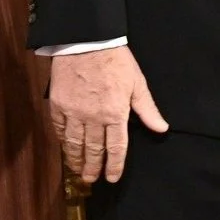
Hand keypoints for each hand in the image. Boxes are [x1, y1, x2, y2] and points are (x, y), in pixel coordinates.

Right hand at [49, 45, 168, 184]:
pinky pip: (60, 128)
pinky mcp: (58, 104)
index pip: (116, 148)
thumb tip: (162, 129)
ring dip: (76, 160)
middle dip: (93, 168)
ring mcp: (74, 112)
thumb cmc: (115, 60)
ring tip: (77, 171)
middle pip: (93, 150)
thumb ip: (147, 109)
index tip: (112, 178)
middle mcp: (94, 118)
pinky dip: (62, 141)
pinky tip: (65, 147)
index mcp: (115, 114)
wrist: (86, 39)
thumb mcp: (137, 82)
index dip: (114, 165)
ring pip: (74, 143)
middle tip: (91, 179)